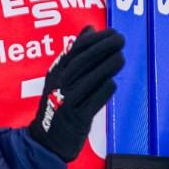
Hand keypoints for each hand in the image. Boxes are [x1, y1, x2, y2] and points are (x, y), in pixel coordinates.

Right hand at [26, 26, 124, 162]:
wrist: (47, 140)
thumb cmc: (60, 103)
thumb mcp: (61, 76)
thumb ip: (75, 53)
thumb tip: (90, 28)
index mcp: (56, 72)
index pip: (75, 50)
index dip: (95, 39)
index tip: (112, 31)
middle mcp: (60, 85)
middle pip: (82, 62)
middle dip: (103, 48)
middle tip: (120, 39)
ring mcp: (67, 102)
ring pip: (88, 81)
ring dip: (106, 67)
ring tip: (121, 57)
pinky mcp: (76, 118)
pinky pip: (91, 102)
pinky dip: (102, 92)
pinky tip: (112, 84)